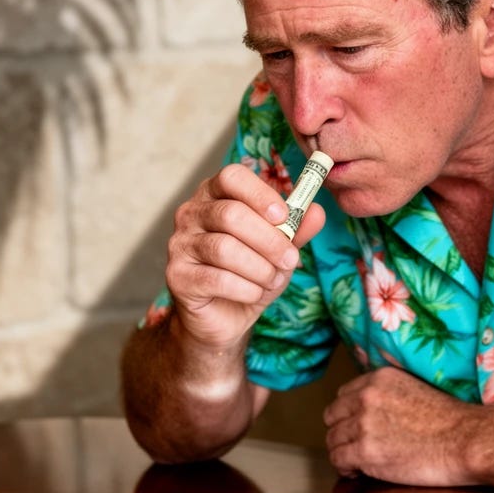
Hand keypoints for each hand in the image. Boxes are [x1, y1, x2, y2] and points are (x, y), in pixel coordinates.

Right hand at [165, 163, 325, 350]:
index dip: (260, 194)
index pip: (231, 176)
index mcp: (215, 195)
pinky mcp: (176, 276)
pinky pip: (216, 279)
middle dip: (270, 240)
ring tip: (273, 279)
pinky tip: (254, 293)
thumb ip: (297, 229)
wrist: (224, 316)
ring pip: (224, 248)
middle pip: (231, 215)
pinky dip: (246, 288)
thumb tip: (317, 211)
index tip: (284, 216)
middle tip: (291, 260)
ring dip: (260, 268)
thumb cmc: (250, 272)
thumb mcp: (279, 248)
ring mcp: (179, 244)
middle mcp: (191, 213)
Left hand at [323, 367, 478, 486]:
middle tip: (354, 445)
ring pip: (332, 440)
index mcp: (379, 378)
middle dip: (341, 432)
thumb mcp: (414, 388)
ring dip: (343, 451)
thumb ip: (387, 394)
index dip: (348, 414)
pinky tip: (358, 472)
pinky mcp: (365, 452)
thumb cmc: (450, 420)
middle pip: (333, 417)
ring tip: (357, 461)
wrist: (465, 440)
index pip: (343, 395)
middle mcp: (366, 397)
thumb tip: (370, 409)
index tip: (355, 426)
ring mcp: (363, 424)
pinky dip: (345, 469)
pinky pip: (338, 460)